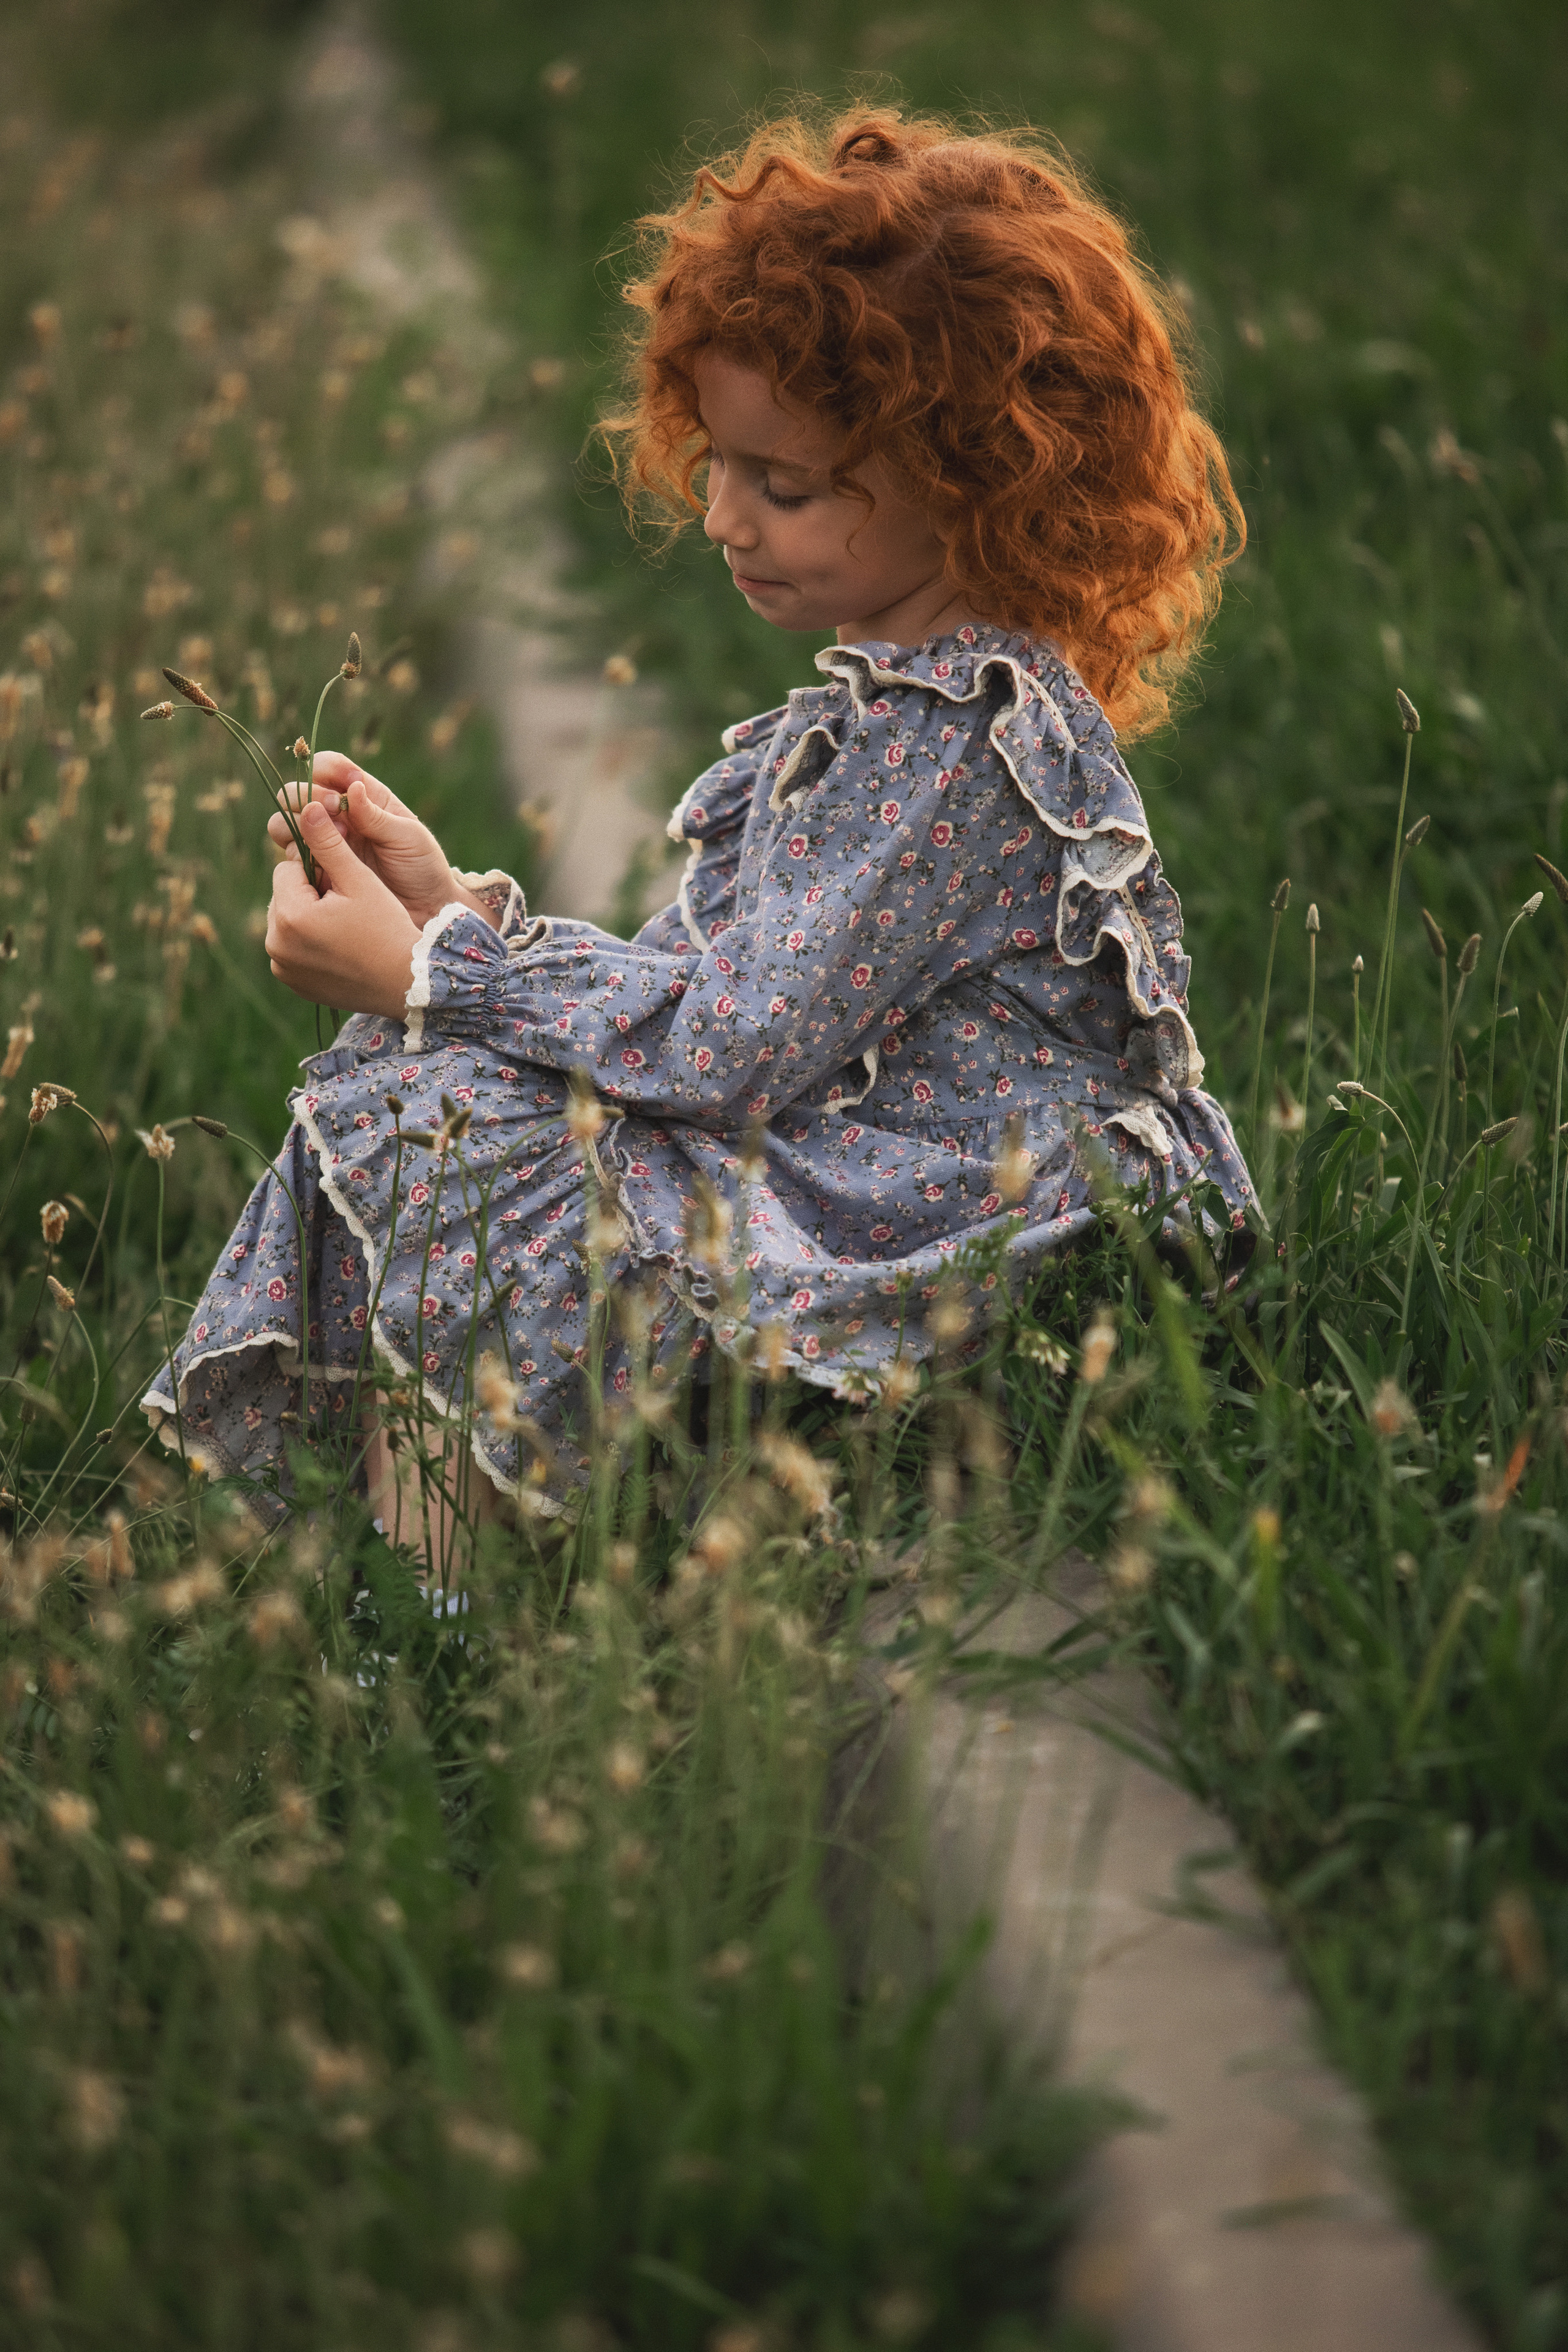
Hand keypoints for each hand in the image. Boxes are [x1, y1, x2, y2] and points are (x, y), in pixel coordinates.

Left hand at [266, 801, 422, 1016]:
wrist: (408, 983)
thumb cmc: (388, 927)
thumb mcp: (359, 880)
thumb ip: (328, 842)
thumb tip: (306, 807)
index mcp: (289, 914)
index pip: (288, 867)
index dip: (320, 870)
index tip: (347, 886)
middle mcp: (276, 944)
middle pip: (285, 895)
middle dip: (310, 894)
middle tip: (349, 909)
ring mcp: (282, 968)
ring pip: (287, 922)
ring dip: (308, 917)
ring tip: (346, 929)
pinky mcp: (292, 984)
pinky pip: (292, 950)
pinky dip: (310, 945)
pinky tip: (340, 949)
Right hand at [268, 753, 486, 927]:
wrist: (425, 910)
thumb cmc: (423, 867)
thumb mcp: (407, 837)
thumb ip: (376, 815)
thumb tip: (353, 787)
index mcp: (363, 796)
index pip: (329, 768)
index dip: (325, 770)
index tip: (342, 788)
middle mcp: (337, 816)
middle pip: (296, 794)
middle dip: (305, 797)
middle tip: (332, 812)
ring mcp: (323, 843)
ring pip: (284, 824)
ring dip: (297, 826)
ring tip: (333, 841)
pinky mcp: (316, 870)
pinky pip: (290, 858)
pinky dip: (297, 857)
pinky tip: (323, 865)